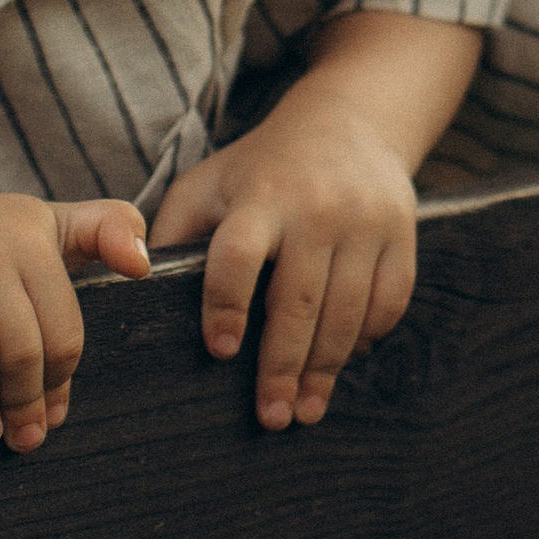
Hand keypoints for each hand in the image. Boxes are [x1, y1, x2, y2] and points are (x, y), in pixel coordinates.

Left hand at [151, 82, 421, 430]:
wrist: (349, 121)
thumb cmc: (262, 167)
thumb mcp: (208, 183)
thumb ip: (172, 234)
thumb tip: (135, 291)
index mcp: (260, 196)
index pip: (239, 255)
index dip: (226, 304)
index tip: (220, 351)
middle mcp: (316, 208)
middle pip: (297, 299)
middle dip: (282, 365)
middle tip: (269, 417)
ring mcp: (366, 221)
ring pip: (347, 310)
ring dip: (326, 368)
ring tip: (305, 410)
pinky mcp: (402, 235)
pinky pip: (390, 301)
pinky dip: (366, 339)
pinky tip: (342, 363)